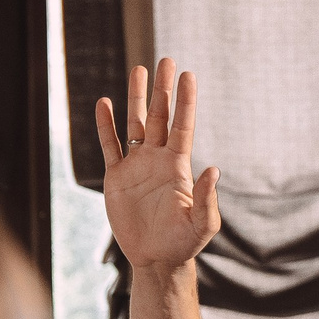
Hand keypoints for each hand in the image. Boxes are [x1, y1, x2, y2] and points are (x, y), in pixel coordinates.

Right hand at [95, 58, 221, 271]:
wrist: (155, 259)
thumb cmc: (183, 243)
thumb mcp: (202, 224)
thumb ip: (207, 198)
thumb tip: (213, 169)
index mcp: (179, 166)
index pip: (182, 125)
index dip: (185, 101)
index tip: (188, 75)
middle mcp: (158, 159)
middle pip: (159, 116)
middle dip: (162, 89)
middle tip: (165, 60)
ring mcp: (137, 165)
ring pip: (135, 124)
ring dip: (135, 97)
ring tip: (138, 69)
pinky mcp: (117, 177)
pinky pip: (111, 146)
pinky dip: (107, 125)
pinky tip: (105, 104)